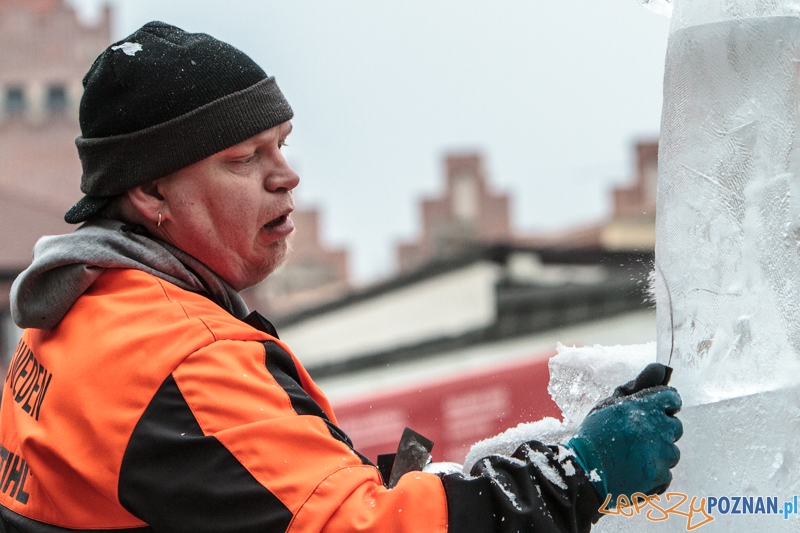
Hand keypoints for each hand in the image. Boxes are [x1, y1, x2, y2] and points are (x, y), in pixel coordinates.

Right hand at [566, 364, 682, 505]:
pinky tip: (636, 470)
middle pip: (675, 425)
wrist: (583, 471)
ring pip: (672, 450)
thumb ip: (637, 387)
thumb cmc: (595, 435)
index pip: (672, 397)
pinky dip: (654, 472)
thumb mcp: (610, 405)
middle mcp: (655, 428)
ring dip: (658, 452)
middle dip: (660, 429)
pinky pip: (667, 472)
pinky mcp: (660, 476)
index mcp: (643, 407)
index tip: (656, 410)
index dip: (665, 403)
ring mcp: (659, 454)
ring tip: (635, 455)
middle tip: (638, 436)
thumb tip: (661, 369)